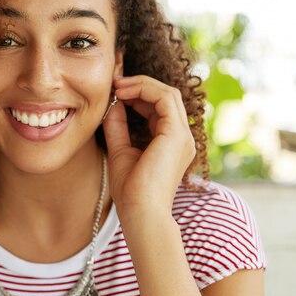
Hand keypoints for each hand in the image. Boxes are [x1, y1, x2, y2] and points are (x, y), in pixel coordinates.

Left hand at [102, 75, 195, 218]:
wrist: (139, 212)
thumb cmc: (130, 191)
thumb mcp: (119, 150)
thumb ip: (118, 126)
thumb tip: (113, 103)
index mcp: (171, 143)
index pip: (159, 107)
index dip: (138, 94)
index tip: (115, 91)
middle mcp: (182, 137)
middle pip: (166, 96)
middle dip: (140, 85)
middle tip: (114, 82)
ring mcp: (182, 136)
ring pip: (168, 93)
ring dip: (141, 84)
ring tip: (118, 85)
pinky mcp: (176, 135)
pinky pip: (165, 99)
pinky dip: (144, 90)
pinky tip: (123, 93)